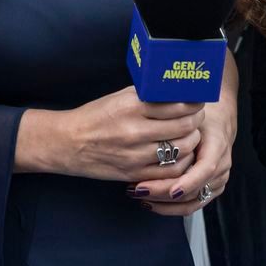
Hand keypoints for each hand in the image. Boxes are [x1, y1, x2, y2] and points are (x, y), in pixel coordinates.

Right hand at [18, 88, 203, 184]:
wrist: (67, 143)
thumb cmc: (94, 117)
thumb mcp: (119, 98)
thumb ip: (147, 96)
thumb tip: (177, 92)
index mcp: (131, 106)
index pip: (177, 104)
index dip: (194, 104)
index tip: (198, 102)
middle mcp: (134, 130)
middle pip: (184, 126)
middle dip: (196, 121)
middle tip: (197, 118)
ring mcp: (135, 154)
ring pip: (181, 149)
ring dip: (191, 142)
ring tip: (190, 136)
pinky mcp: (135, 174)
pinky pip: (170, 171)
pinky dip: (181, 163)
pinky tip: (179, 155)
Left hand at [132, 76, 234, 216]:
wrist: (218, 119)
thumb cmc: (199, 115)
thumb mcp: (189, 113)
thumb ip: (174, 121)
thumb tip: (150, 127)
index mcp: (217, 146)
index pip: (205, 169)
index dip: (187, 182)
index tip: (169, 189)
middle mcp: (221, 167)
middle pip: (194, 190)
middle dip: (164, 194)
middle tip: (138, 189)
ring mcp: (217, 181)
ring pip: (191, 203)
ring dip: (164, 203)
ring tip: (138, 195)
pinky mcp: (210, 190)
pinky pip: (190, 206)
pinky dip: (169, 207)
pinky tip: (149, 202)